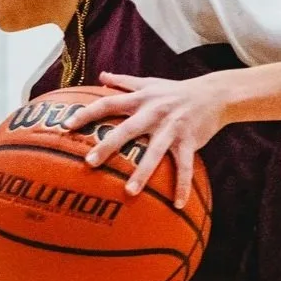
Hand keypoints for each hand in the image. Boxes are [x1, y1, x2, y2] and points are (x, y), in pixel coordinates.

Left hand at [69, 72, 228, 209]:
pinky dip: (182, 186)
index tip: (67, 126)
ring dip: (142, 172)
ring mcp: (172, 128)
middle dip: (107, 145)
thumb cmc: (176, 91)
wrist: (213, 93)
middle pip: (126, 129)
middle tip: (89, 162)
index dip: (86, 113)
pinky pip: (184, 166)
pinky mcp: (189, 141)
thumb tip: (101, 76)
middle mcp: (153, 113)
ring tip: (129, 192)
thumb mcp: (150, 83)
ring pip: (155, 152)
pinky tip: (177, 204)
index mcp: (140, 99)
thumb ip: (124, 81)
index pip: (108, 103)